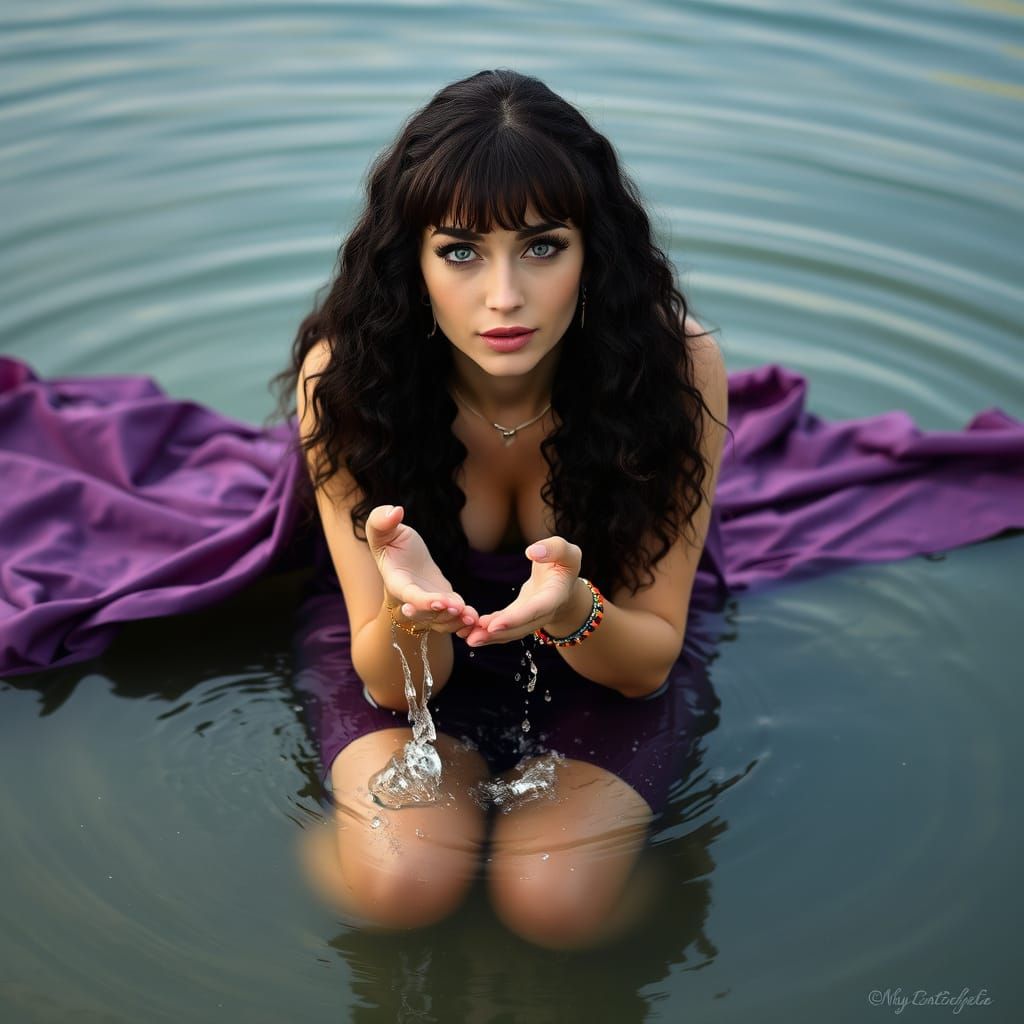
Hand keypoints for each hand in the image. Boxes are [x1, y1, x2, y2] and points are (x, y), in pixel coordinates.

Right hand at [366, 505, 478, 634]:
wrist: (405, 555)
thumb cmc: (392, 542)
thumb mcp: (382, 530)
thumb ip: (381, 521)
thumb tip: (395, 510)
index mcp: (397, 582)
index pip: (409, 595)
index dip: (422, 601)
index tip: (440, 601)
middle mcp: (412, 600)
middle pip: (426, 614)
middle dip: (442, 614)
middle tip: (459, 609)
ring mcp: (429, 606)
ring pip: (441, 621)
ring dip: (456, 621)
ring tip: (472, 617)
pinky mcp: (444, 605)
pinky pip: (453, 618)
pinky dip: (463, 621)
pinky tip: (475, 619)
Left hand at [459, 536, 582, 646]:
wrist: (566, 580)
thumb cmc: (564, 561)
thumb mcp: (566, 550)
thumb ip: (554, 548)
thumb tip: (532, 552)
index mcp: (556, 595)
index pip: (536, 609)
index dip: (516, 618)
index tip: (494, 625)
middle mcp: (545, 612)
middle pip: (522, 627)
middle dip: (498, 634)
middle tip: (473, 638)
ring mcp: (532, 618)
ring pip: (513, 632)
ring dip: (491, 637)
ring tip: (469, 639)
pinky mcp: (521, 616)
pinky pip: (506, 627)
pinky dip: (490, 631)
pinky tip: (471, 632)